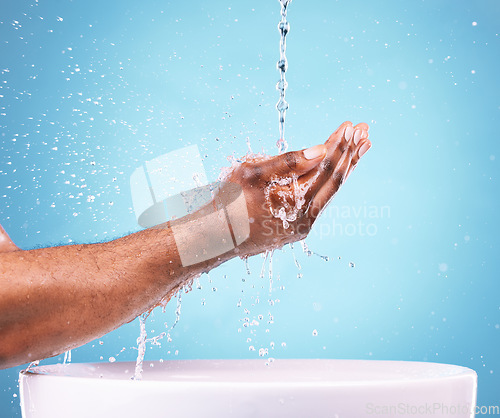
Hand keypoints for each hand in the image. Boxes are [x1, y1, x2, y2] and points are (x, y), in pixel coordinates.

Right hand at [225, 121, 370, 257]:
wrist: (215, 238)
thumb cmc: (228, 202)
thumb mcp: (252, 174)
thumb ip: (288, 162)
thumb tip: (321, 149)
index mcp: (296, 201)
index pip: (326, 166)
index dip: (339, 144)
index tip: (351, 124)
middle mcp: (306, 217)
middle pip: (336, 180)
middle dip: (351, 153)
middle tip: (365, 131)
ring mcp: (303, 226)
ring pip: (331, 192)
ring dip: (345, 167)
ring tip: (359, 148)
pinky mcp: (297, 229)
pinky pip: (320, 201)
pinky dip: (330, 183)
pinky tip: (336, 171)